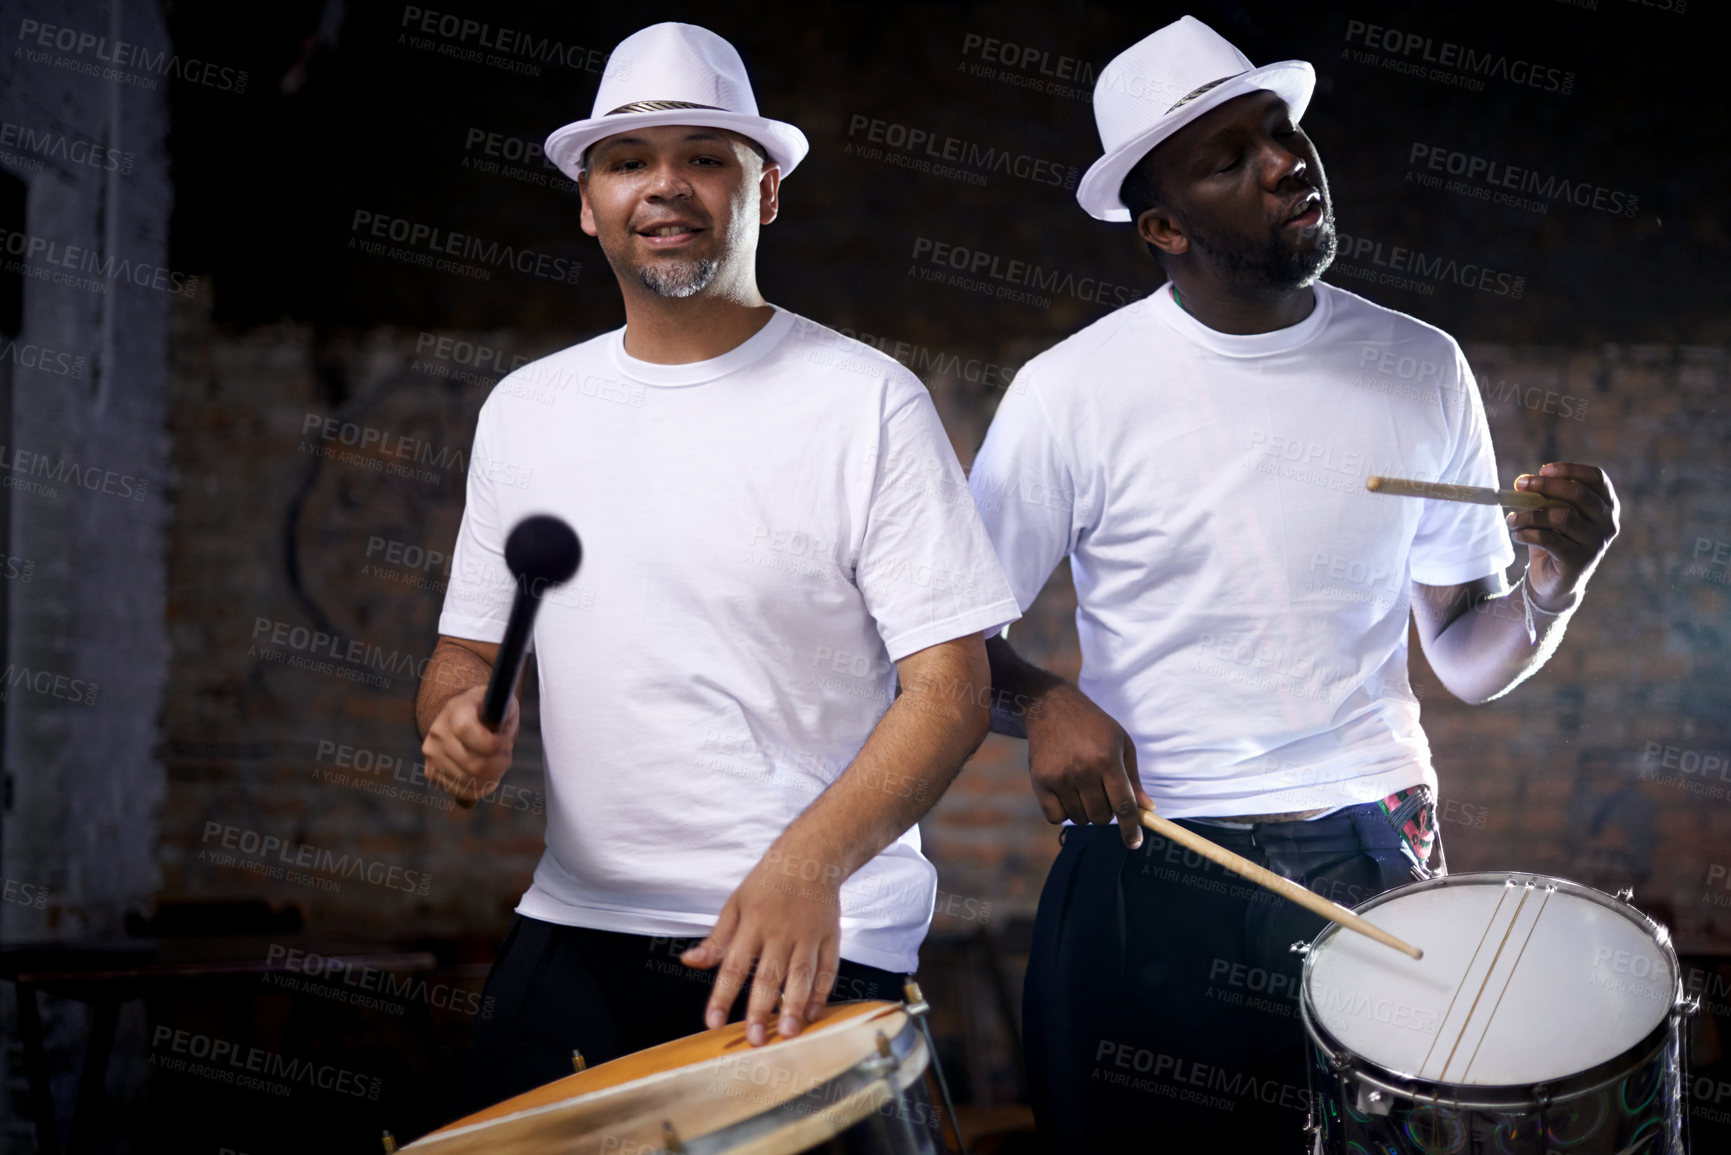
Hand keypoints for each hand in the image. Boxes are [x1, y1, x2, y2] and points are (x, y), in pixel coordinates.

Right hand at [421, 686, 517, 805]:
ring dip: (493, 776)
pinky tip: (487, 774)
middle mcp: (438, 732)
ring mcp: (432, 754)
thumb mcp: (503, 704)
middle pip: (474, 765)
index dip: (494, 743)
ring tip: (497, 762)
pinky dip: (481, 787)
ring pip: (470, 782)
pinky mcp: (432, 772)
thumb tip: (498, 735)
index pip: (466, 731)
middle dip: (499, 763)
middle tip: (506, 755)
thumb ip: (504, 717)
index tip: (506, 742)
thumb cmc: (490, 710)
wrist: (464, 716)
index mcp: (455, 710)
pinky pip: (461, 791)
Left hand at [679, 848, 842, 1045]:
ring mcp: (808, 935)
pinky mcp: (830, 937)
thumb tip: (689, 961)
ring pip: (802, 975)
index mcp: (752, 923)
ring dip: (794, 1005)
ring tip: (788, 1033)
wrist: (810, 857)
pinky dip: (822, 993)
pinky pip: (828, 969)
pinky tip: (813, 1014)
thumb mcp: (735, 904)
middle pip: (769, 975)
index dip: (722, 995)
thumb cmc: (767, 883)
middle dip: (760, 1009)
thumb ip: (716, 939)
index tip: (712, 1022)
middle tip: (755, 1040)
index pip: (733, 965)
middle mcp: (780, 931)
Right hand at [1025, 683, 1151, 848]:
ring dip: (1086, 812)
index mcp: (1107, 759)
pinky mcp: (1040, 781)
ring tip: (1083, 788)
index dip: (1132, 829)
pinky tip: (1066, 794)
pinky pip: (1055, 817)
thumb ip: (1133, 778)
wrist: (1050, 707)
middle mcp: (1083, 770)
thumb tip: (1147, 809)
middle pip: (1102, 817)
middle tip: (1102, 794)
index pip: (1123, 805)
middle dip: (1107, 813)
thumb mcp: (1121, 743)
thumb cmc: (1093, 726)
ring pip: (1080, 819)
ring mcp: (1059, 777)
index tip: (1135, 843)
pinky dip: (1063, 813)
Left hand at [1507, 463, 1619, 608]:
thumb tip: (1524, 482)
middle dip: (1545, 486)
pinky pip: (1549, 539)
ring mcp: (1596, 544)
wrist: (1553, 582)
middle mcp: (1608, 524)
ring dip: (1530, 514)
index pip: (1596, 478)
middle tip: (1519, 485)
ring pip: (1561, 517)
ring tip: (1513, 520)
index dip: (1569, 470)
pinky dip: (1527, 533)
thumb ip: (1545, 498)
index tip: (1543, 470)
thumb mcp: (1552, 514)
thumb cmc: (1554, 540)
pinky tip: (1517, 534)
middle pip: (1579, 494)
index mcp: (1606, 506)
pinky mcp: (1578, 561)